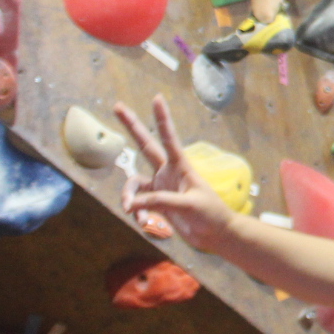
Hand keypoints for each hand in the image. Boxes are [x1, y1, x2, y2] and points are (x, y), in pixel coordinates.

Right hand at [113, 95, 235, 250]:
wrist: (215, 235)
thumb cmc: (210, 215)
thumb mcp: (188, 205)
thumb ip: (160, 202)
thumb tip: (132, 203)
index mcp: (181, 166)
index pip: (169, 138)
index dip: (162, 118)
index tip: (157, 98)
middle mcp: (168, 172)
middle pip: (145, 145)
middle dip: (132, 126)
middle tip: (117, 106)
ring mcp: (161, 186)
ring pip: (134, 183)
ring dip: (129, 196)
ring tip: (130, 210)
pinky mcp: (157, 202)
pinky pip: (138, 203)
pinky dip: (137, 212)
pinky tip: (144, 223)